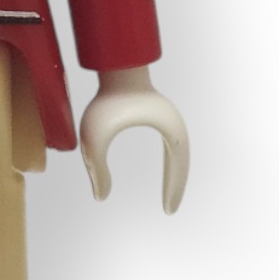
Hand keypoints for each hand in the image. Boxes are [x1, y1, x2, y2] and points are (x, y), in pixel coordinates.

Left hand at [78, 66, 188, 212]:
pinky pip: (171, 145)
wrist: (114, 68)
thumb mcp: (95, 139)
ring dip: (175, 174)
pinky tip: (164, 173)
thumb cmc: (106, 100)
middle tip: (170, 209)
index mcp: (170, 130)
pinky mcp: (160, 115)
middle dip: (177, 185)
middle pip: (182, 162)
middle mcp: (175, 124)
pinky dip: (170, 162)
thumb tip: (100, 197)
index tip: (168, 210)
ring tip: (169, 195)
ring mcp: (169, 118)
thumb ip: (97, 168)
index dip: (174, 189)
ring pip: (179, 154)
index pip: (178, 166)